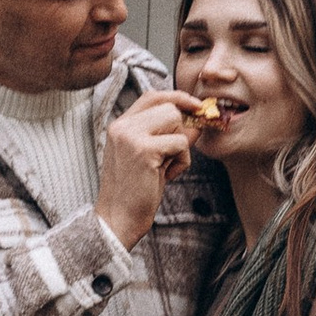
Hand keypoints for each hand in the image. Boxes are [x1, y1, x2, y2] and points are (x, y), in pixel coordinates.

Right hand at [97, 92, 199, 249]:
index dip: (177, 97)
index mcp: (120, 125)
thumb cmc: (135, 192)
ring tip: (167, 167)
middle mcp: (122, 126)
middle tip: (173, 156)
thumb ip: (168, 135)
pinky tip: (168, 176)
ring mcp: (131, 136)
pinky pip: (180, 143)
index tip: (196, 106)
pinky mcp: (144, 150)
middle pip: (168, 107)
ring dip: (181, 145)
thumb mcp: (151, 156)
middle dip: (180, 129)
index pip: (152, 96)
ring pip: (175, 120)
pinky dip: (182, 161)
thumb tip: (197, 119)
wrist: (118, 219)